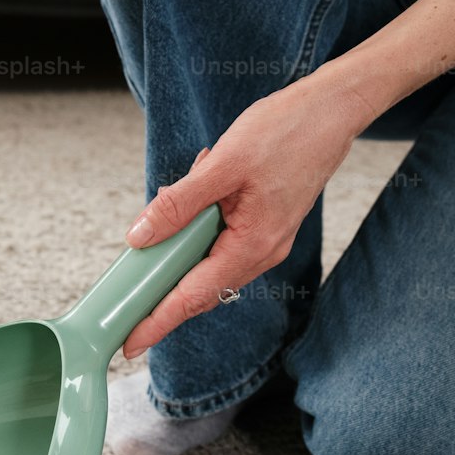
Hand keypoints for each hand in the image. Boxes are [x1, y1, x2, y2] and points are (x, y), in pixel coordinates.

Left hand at [120, 73, 364, 358]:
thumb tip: (140, 236)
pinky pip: (220, 246)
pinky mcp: (264, 227)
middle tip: (123, 303)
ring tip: (154, 244)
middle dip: (161, 296)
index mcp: (252, 245)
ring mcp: (265, 242)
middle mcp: (262, 252)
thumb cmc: (286, 131)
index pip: (194, 296)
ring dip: (178, 259)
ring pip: (209, 267)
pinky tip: (187, 209)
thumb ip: (179, 204)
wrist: (332, 110)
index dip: (158, 321)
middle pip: (200, 290)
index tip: (131, 344)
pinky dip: (196, 238)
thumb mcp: (223, 164)